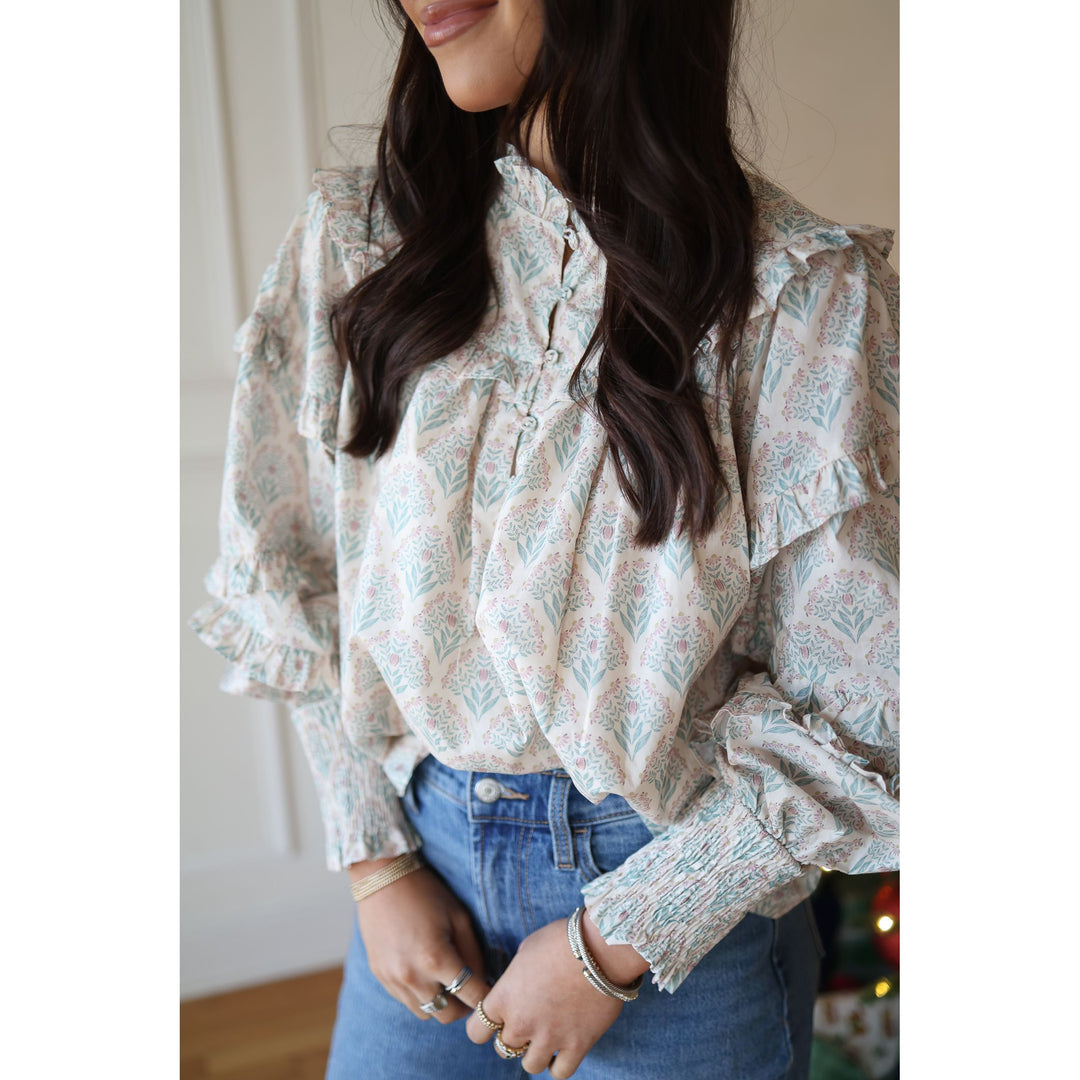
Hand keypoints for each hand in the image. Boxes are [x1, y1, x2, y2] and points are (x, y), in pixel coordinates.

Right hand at [353, 863, 486, 1023]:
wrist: (381, 879)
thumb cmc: (426, 893)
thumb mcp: (459, 917)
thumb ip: (473, 954)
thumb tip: (483, 980)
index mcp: (436, 959)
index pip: (471, 996)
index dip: (486, 996)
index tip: (492, 992)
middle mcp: (412, 976)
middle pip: (447, 1014)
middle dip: (463, 1005)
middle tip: (469, 988)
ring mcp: (392, 979)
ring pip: (426, 1012)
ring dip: (440, 1002)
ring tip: (446, 979)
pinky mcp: (380, 976)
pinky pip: (406, 1000)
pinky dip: (420, 994)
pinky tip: (424, 971)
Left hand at [465, 911, 649, 1076]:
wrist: (599, 947)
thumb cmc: (560, 940)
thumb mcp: (526, 950)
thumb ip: (515, 976)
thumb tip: (516, 986)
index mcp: (504, 998)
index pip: (475, 1032)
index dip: (485, 1025)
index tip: (497, 1018)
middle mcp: (521, 1023)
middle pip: (503, 1049)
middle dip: (513, 1036)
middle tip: (529, 1021)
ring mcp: (549, 1038)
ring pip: (530, 1065)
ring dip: (535, 1052)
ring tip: (547, 1035)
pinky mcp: (577, 1046)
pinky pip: (560, 1073)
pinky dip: (559, 1065)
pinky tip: (564, 1048)